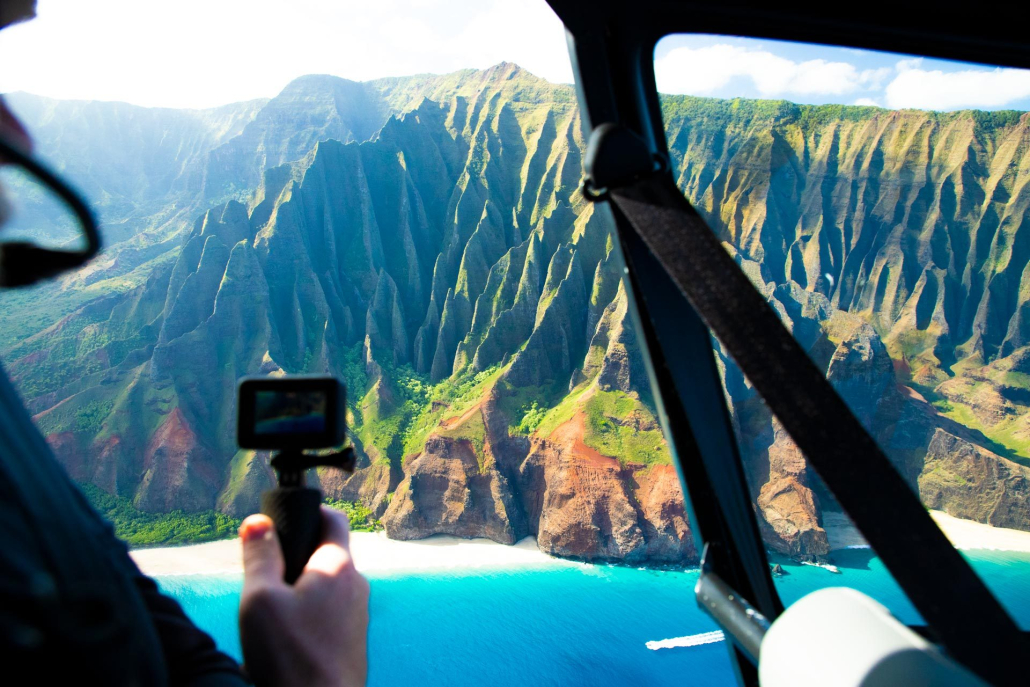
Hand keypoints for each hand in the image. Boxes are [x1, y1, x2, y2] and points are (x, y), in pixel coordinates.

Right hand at [238, 507, 369, 686]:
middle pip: (324, 555)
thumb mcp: (260, 600)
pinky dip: (302, 621)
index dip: (308, 509)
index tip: (283, 518)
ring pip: (323, 589)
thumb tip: (257, 521)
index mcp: (339, 567)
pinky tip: (280, 646)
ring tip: (267, 621)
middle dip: (292, 561)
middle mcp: (356, 587)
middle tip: (263, 579)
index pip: (333, 518)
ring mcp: (357, 616)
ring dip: (294, 596)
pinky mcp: (351, 642)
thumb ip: (259, 556)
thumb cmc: (292, 659)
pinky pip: (325, 617)